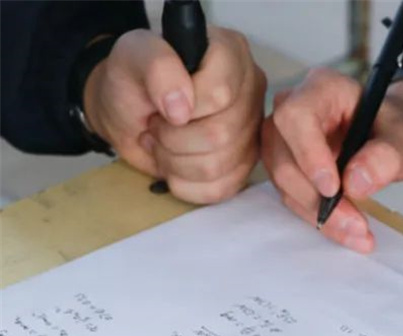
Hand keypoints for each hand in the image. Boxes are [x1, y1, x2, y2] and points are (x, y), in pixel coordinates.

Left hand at [83, 27, 265, 203]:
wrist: (128, 117)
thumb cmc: (133, 81)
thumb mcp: (132, 56)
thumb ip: (156, 66)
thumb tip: (182, 107)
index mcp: (232, 54)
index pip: (220, 93)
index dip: (185, 107)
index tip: (163, 104)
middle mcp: (251, 93)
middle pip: (219, 135)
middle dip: (174, 139)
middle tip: (157, 126)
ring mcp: (250, 134)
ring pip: (217, 166)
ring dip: (175, 162)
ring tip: (163, 143)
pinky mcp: (242, 169)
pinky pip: (219, 190)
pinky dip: (185, 185)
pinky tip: (174, 165)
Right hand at [262, 69, 402, 251]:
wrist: (389, 139)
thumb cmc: (394, 129)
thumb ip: (386, 155)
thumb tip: (355, 183)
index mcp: (322, 89)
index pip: (296, 117)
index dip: (309, 155)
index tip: (333, 188)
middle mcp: (293, 110)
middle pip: (284, 158)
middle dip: (317, 198)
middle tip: (356, 224)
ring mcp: (284, 140)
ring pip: (284, 184)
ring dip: (319, 215)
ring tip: (358, 233)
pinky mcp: (287, 167)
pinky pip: (293, 197)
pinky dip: (319, 219)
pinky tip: (348, 230)